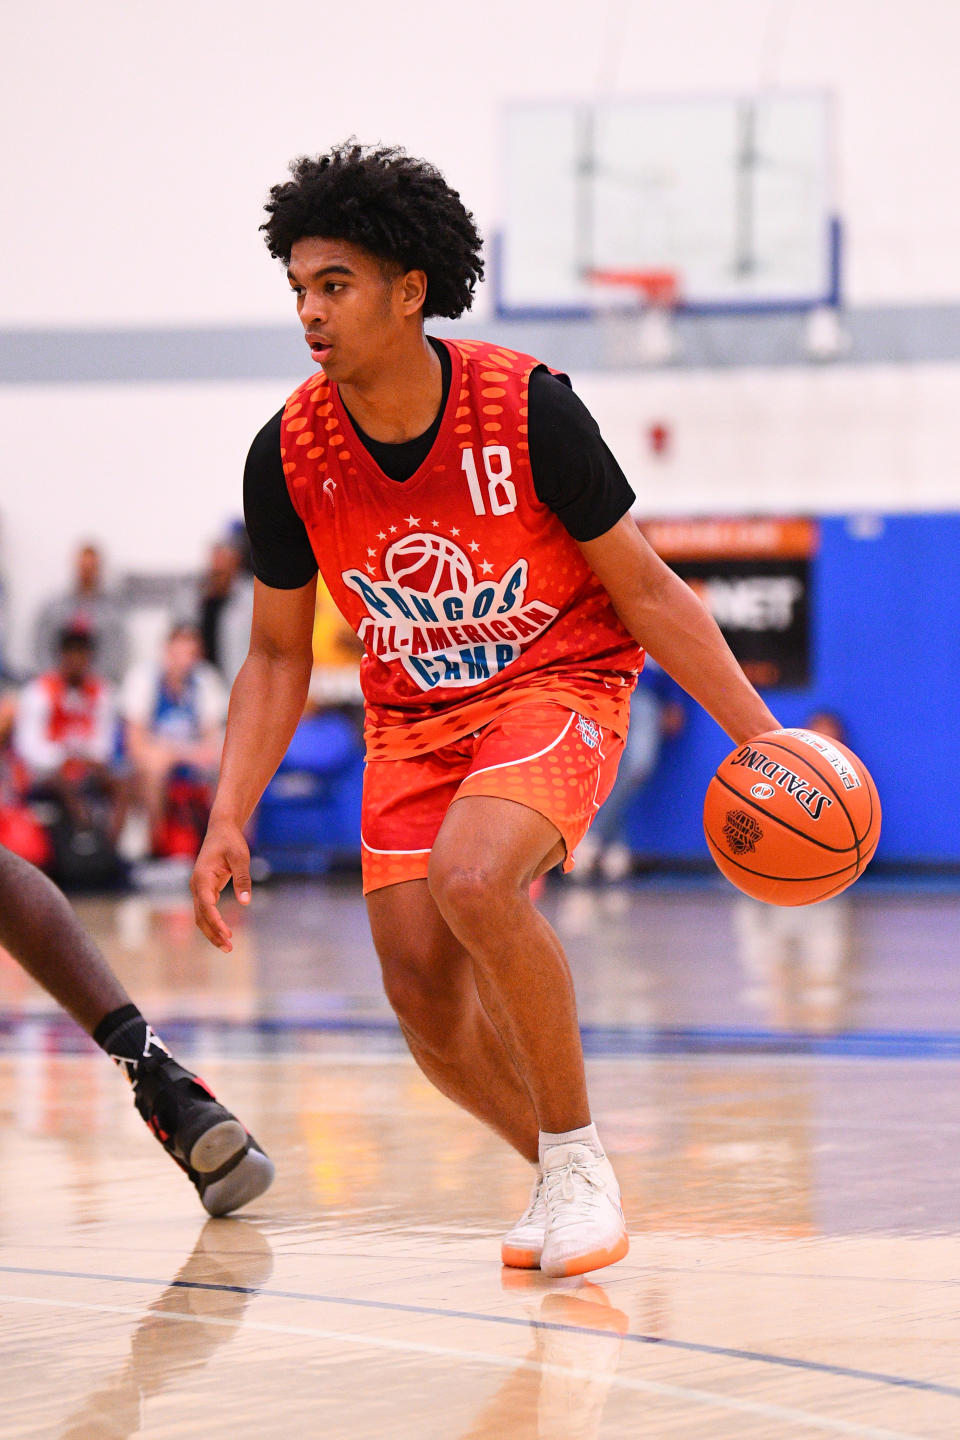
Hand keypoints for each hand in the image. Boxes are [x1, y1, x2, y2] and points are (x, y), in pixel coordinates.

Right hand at [190, 819, 251, 951]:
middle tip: (229, 948)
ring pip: (201, 916)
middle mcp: (196, 885)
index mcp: (202, 877)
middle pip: (200, 916)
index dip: (215, 921)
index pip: (206, 905)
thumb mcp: (241, 857)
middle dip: (213, 933)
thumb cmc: (231, 842)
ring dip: (212, 931)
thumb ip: (242, 879)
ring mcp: (198, 888)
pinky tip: (223, 933)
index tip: (227, 933)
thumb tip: (246, 902)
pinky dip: (213, 923)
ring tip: (227, 946)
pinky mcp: (204, 889)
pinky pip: (206, 911)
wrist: (221, 830)